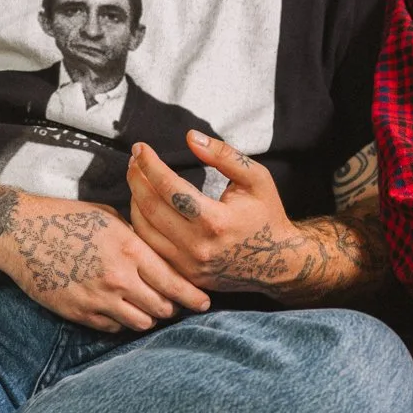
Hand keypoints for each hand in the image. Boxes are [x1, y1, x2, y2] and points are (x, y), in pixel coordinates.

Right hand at [0, 197, 209, 333]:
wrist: (21, 233)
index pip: (174, 282)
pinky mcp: (79, 313)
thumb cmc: (66, 218)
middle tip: (175, 304)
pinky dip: (121, 322)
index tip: (204, 302)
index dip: (193, 295)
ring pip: (141, 323)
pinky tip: (119, 310)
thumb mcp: (110, 219)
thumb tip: (160, 250)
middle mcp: (119, 278)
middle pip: (162, 307)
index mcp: (130, 250)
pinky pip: (113, 328)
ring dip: (148, 317)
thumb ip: (137, 238)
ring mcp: (98, 299)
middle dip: (172, 307)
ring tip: (148, 308)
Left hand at [127, 132, 301, 293]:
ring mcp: (187, 265)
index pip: (169, 187)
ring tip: (136, 179)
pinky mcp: (183, 275)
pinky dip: (140, 225)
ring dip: (134, 200)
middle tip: (133, 159)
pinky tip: (142, 206)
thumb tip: (191, 138)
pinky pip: (150, 248)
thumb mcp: (256, 178)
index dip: (150, 164)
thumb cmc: (267, 215)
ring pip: (143, 230)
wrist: (278, 262)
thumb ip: (224, 156)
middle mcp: (197, 246)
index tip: (140, 147)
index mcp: (215, 220)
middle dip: (136, 178)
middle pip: (150, 208)